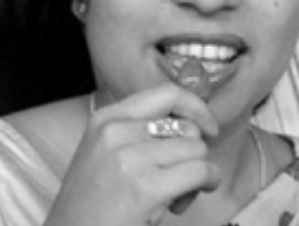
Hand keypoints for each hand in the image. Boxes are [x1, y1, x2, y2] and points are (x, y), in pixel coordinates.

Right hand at [44, 85, 220, 225]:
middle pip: (187, 126)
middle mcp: (116, 132)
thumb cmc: (90, 205)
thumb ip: (139, 132)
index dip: (195, 107)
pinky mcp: (145, 188)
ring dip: (198, 173)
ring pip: (197, 149)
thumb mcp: (104, 153)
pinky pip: (200, 171)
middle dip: (194, 152)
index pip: (167, 93)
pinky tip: (186, 199)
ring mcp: (129, 158)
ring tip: (175, 194)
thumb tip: (190, 123)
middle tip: (181, 177)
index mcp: (106, 119)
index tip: (207, 126)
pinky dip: (208, 183)